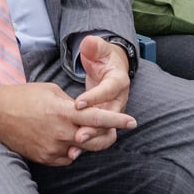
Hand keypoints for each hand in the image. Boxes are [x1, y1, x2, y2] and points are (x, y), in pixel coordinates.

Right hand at [0, 80, 136, 165]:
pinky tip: (63, 139)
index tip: (132, 122)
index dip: (117, 121)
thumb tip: (86, 114)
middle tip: (111, 131)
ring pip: (81, 151)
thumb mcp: (51, 91)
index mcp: (64, 111)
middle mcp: (61, 132)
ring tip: (78, 131)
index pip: (98, 119)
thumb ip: (72, 104)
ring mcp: (52, 148)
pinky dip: (70, 150)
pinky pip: (66, 158)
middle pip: (95, 141)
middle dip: (107, 137)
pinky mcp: (44, 158)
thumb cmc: (23, 97)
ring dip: (85, 142)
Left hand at [73, 36, 131, 151]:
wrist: (110, 67)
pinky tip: (74, 150)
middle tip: (79, 136)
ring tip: (75, 147)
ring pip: (105, 128)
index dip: (94, 98)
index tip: (78, 103)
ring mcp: (113, 110)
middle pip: (109, 115)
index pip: (108, 90)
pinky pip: (99, 132)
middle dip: (94, 127)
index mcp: (119, 80)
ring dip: (91, 138)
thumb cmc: (102, 57)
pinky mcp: (105, 119)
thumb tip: (89, 42)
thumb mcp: (99, 48)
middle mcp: (119, 98)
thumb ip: (94, 46)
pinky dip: (88, 142)